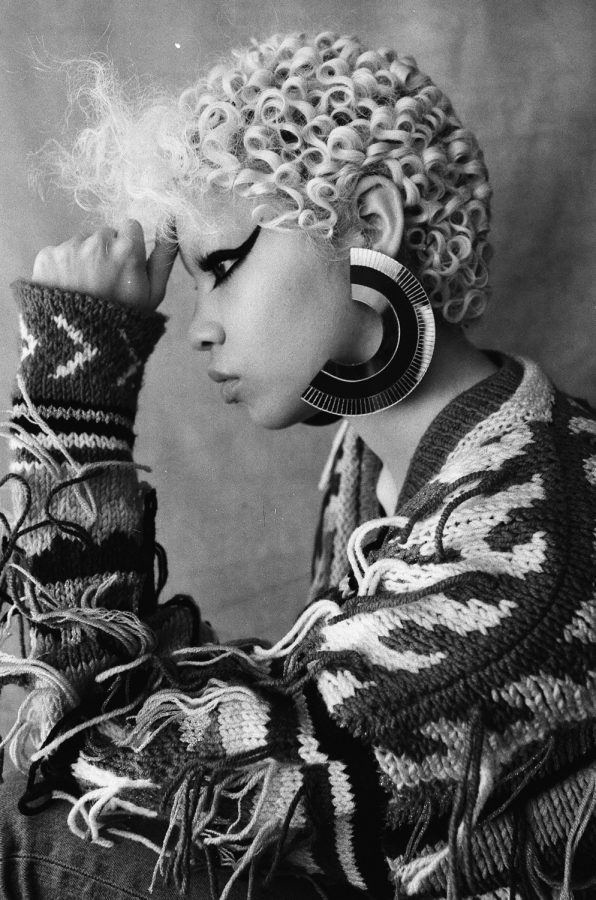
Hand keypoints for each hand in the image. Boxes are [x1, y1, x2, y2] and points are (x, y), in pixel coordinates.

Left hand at [31, 219, 177, 310]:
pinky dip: (62, 267)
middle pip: (104, 235)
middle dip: (106, 252)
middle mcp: (97, 242)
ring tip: (85, 289)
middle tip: (104, 283)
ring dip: (83, 259)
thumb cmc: (124, 321)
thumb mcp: (154, 294)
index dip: (129, 247)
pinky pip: (58, 252)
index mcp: (127, 250)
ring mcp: (69, 248)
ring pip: (81, 243)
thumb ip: (164, 257)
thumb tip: (171, 223)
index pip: (130, 227)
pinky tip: (67, 290)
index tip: (125, 266)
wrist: (81, 345)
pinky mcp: (47, 257)